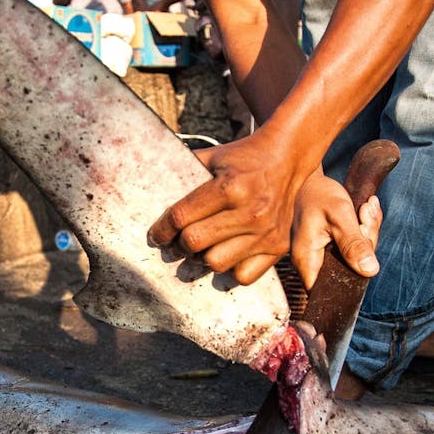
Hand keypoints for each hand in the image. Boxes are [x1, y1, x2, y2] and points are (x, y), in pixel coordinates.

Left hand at [148, 131, 315, 285]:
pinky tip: (226, 252)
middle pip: (194, 242)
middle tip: (178, 240)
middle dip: (179, 243)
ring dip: (203, 257)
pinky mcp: (278, 247)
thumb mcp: (212, 157)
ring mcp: (266, 232)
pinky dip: (230, 269)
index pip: (181, 217)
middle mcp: (250, 211)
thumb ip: (183, 170)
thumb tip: (149, 185)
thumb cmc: (242, 159)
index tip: (156, 235)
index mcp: (230, 186)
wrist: (285, 158)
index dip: (160, 229)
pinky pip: (243, 276)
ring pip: (216, 263)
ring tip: (203, 246)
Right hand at [291, 172, 381, 288]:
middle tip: (365, 217)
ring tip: (365, 208)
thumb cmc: (317, 194)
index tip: (363, 250)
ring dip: (366, 233)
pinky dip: (364, 229)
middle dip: (365, 244)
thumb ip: (353, 244)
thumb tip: (370, 271)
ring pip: (355, 257)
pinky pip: (354, 246)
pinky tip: (364, 211)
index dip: (352, 279)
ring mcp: (321, 254)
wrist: (310, 179)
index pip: (329, 290)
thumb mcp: (339, 216)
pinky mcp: (329, 246)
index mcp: (307, 260)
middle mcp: (311, 261)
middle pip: (348, 271)